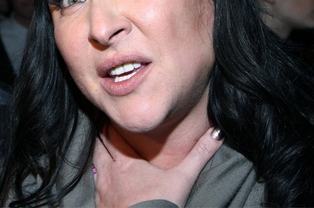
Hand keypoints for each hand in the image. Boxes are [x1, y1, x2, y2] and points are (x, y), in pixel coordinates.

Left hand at [93, 126, 222, 207]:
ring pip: (95, 164)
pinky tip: (102, 179)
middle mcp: (109, 172)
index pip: (111, 135)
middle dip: (101, 136)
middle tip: (103, 126)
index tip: (110, 115)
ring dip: (98, 155)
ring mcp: (102, 189)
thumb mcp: (183, 177)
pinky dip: (98, 178)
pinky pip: (95, 186)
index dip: (110, 125)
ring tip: (101, 148)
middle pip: (100, 147)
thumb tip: (218, 132)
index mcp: (126, 162)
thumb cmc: (162, 203)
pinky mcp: (100, 205)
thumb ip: (200, 153)